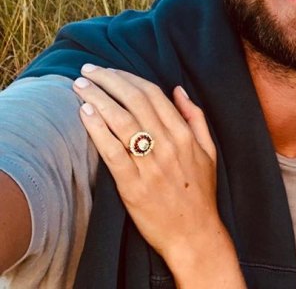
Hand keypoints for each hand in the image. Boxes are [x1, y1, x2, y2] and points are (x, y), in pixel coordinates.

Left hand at [73, 65, 241, 285]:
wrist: (194, 233)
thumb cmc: (200, 192)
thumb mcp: (209, 150)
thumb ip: (195, 118)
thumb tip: (179, 90)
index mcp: (185, 135)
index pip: (154, 95)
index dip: (128, 78)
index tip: (109, 70)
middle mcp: (168, 145)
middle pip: (134, 101)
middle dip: (108, 81)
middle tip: (88, 70)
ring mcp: (150, 165)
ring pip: (121, 121)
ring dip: (98, 98)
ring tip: (80, 86)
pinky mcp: (133, 185)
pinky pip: (112, 151)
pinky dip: (97, 129)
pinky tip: (85, 113)